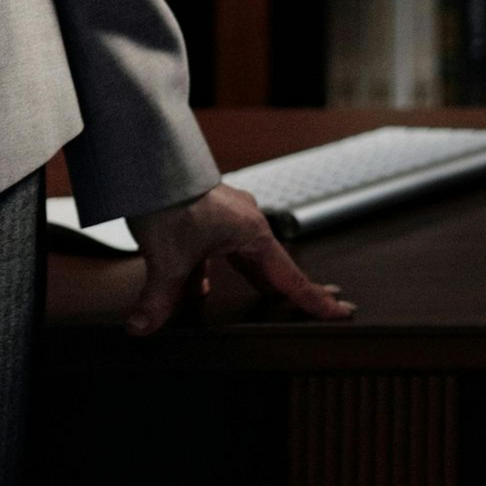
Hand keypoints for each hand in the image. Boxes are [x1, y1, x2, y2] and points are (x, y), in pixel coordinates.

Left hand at [121, 182, 357, 335]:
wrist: (145, 158)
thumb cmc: (165, 197)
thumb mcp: (166, 258)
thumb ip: (158, 298)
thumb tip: (143, 327)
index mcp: (250, 233)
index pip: (291, 278)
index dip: (316, 300)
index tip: (342, 311)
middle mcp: (243, 221)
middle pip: (271, 266)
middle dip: (288, 288)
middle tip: (319, 303)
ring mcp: (225, 213)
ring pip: (243, 255)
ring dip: (247, 278)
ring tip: (259, 297)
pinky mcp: (205, 209)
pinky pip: (218, 245)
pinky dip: (212, 265)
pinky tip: (198, 282)